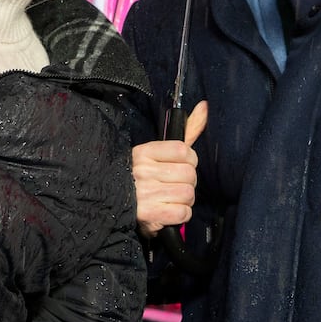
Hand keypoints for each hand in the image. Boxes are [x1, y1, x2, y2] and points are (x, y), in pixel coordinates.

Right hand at [132, 101, 206, 237]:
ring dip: (185, 200)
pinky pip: (182, 212)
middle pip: (189, 174)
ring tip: (172, 199)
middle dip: (188, 182)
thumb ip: (186, 130)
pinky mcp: (148, 215)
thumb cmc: (143, 177)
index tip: (181, 166)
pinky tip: (170, 211)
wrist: (115, 205)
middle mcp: (143, 171)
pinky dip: (181, 214)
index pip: (183, 150)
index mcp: (144, 152)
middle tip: (175, 185)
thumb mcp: (159, 152)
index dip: (189, 161)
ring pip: (188, 194)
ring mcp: (144, 193)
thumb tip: (205, 107)